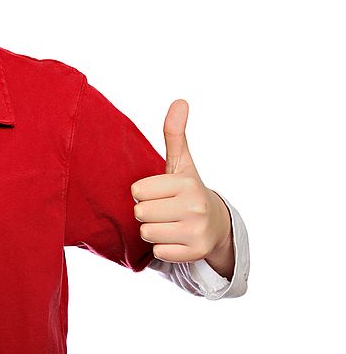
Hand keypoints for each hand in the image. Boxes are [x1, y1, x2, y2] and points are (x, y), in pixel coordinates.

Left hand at [130, 100, 232, 268]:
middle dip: (147, 212)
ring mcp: (196, 231)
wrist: (216, 224)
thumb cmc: (187, 191)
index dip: (144, 192)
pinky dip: (163, 248)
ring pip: (146, 233)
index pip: (138, 190)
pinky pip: (157, 253)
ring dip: (153, 230)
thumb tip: (180, 101)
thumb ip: (175, 134)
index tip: (159, 192)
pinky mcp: (194, 252)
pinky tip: (176, 239)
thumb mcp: (181, 163)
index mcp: (186, 183)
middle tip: (164, 209)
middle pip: (140, 213)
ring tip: (170, 223)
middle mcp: (194, 206)